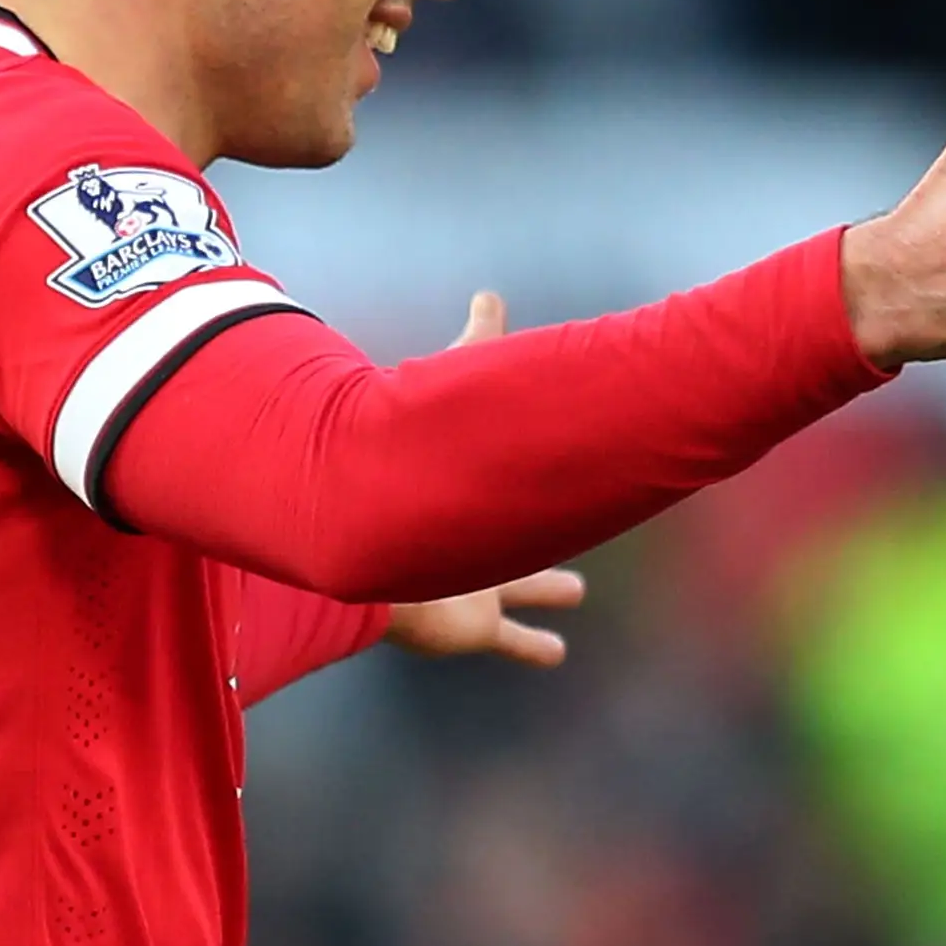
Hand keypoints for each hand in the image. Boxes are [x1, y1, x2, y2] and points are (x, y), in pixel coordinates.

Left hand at [383, 295, 588, 664]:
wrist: (372, 536)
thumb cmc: (412, 458)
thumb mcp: (455, 388)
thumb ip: (475, 342)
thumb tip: (491, 291)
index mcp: (474, 485)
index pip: (504, 469)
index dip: (527, 459)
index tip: (556, 452)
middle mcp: (475, 533)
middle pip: (512, 529)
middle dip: (538, 527)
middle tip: (565, 516)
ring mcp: (477, 584)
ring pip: (520, 589)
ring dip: (546, 589)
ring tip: (573, 592)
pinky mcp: (476, 624)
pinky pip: (512, 640)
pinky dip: (534, 646)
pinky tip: (555, 655)